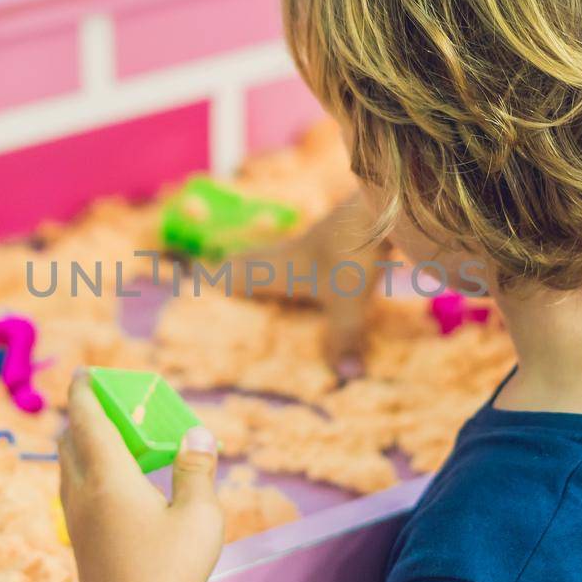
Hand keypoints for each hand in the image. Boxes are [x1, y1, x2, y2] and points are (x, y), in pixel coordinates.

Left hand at [58, 371, 223, 581]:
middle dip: (80, 418)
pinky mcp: (80, 549)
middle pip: (70, 444)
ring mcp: (77, 525)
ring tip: (98, 440)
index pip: (89, 422)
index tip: (82, 373)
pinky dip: (82, 475)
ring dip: (78, 447)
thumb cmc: (175, 570)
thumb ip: (197, 469)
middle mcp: (84, 497)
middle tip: (100, 405)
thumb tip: (196, 433)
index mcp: (109, 479)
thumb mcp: (199, 514)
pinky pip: (72, 496)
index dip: (84, 394)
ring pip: (67, 472)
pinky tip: (102, 488)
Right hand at [231, 192, 387, 377]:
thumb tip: (346, 377)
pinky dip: (307, 255)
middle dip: (241, 265)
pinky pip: (314, 246)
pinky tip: (321, 258)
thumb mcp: (348, 302)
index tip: (198, 279)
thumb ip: (344, 338)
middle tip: (224, 267)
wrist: (383, 204)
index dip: (220, 278)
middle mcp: (294, 250)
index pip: (242, 273)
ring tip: (269, 267)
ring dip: (272, 258)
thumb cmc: (352, 254)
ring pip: (285, 249)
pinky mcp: (342, 229)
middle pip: (258, 257)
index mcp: (282, 267)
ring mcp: (319, 235)